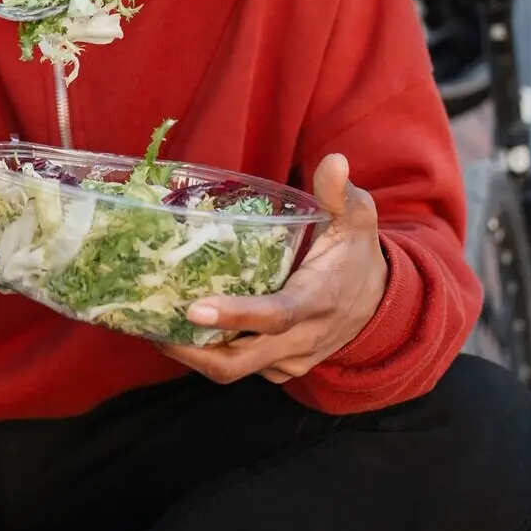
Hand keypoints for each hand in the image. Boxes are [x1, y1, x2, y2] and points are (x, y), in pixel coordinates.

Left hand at [162, 154, 386, 385]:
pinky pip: (242, 369)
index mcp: (317, 300)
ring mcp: (290, 361)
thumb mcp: (357, 220)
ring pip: (234, 369)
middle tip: (149, 322)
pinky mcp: (281, 370)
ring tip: (151, 324)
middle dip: (191, 350)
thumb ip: (340, 192)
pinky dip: (210, 355)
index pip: (275, 315)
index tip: (193, 308)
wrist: (381, 307)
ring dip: (192, 354)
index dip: (234, 315)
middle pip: (240, 360)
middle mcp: (302, 339)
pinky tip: (181, 331)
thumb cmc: (357, 257)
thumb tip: (334, 160)